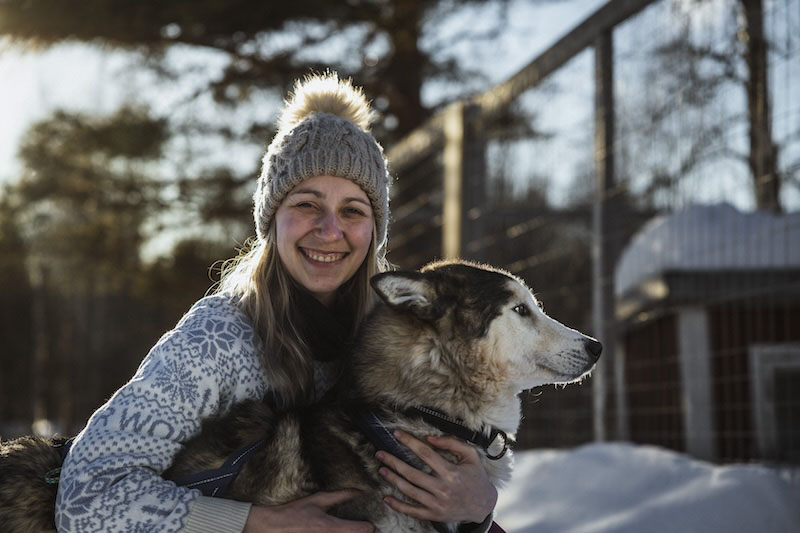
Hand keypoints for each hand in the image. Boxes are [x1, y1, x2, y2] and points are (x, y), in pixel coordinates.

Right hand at [243, 489, 374, 532]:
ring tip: (350, 529)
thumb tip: (359, 490)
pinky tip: (335, 531)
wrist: (274, 527)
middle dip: (361, 532)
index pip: (362, 530)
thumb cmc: (295, 512)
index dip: (369, 525)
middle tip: (361, 526)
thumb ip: (340, 496)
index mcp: (331, 527)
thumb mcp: (318, 500)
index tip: (368, 522)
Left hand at [375, 430, 496, 523]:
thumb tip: (429, 438)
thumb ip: (452, 443)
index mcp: (451, 472)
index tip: (397, 434)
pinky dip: (398, 506)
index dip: (410, 442)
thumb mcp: (470, 456)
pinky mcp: (434, 515)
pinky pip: (413, 511)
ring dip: (393, 480)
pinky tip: (387, 498)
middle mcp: (442, 488)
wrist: (484, 506)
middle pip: (412, 473)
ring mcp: (437, 504)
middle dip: (394, 462)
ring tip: (381, 470)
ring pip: (410, 491)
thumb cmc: (476, 478)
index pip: (426, 453)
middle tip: (380, 454)